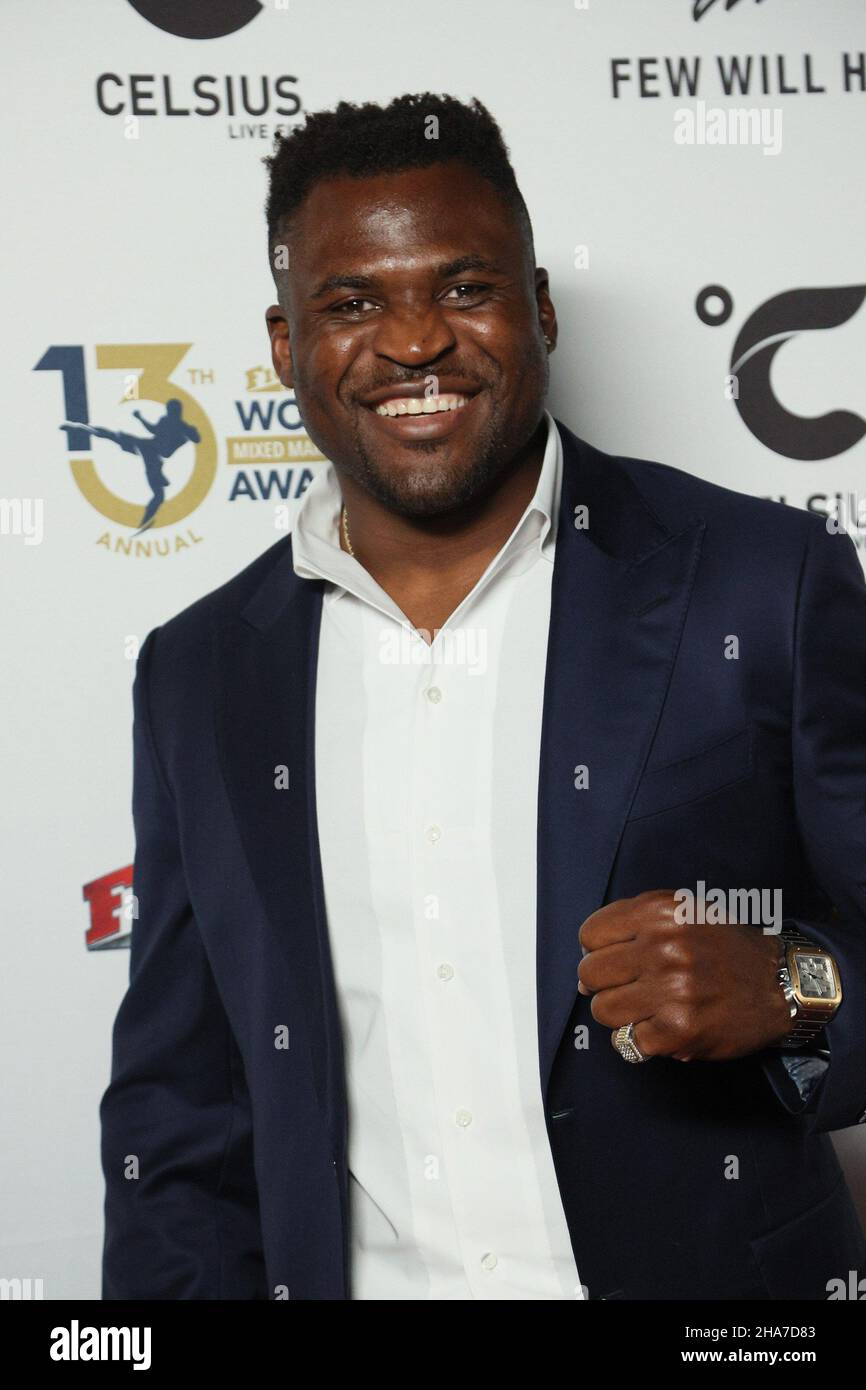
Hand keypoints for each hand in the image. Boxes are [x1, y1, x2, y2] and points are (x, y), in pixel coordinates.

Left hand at [577, 890, 792, 1061]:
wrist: (780, 982)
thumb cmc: (726, 947)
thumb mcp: (684, 911)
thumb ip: (634, 924)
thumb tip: (587, 962)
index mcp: (660, 912)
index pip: (590, 935)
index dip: (598, 951)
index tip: (614, 961)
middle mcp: (664, 947)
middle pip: (590, 973)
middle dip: (604, 984)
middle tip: (630, 988)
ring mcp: (672, 989)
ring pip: (603, 1010)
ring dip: (620, 1015)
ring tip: (647, 1009)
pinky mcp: (680, 1029)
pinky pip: (629, 1042)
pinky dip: (642, 1040)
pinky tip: (663, 1028)